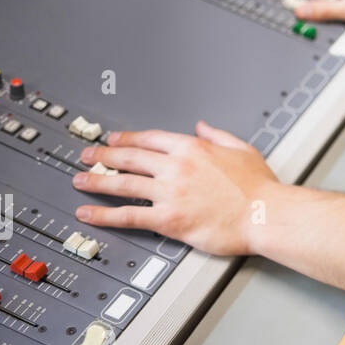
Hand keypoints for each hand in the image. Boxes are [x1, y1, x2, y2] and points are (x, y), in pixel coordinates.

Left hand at [71, 121, 279, 256]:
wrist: (265, 214)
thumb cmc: (259, 187)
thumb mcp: (242, 149)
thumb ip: (218, 135)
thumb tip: (203, 125)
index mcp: (193, 148)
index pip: (150, 139)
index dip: (127, 138)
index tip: (114, 139)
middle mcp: (176, 167)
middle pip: (130, 158)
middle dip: (104, 155)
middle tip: (87, 155)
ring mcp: (169, 193)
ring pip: (122, 184)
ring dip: (96, 180)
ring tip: (79, 180)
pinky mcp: (167, 219)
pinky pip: (127, 215)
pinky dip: (104, 214)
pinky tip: (88, 213)